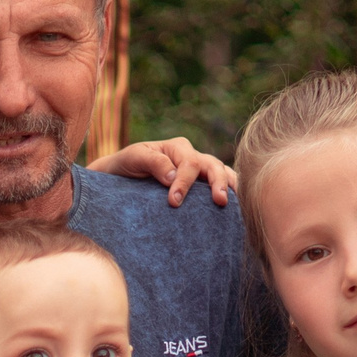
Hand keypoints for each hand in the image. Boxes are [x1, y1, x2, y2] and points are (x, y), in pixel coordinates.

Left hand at [87, 137, 234, 206]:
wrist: (121, 176)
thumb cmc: (127, 165)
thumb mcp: (134, 158)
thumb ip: (153, 163)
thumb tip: (173, 177)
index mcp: (178, 148)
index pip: (190, 164)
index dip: (185, 183)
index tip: (174, 202)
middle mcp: (192, 157)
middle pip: (213, 166)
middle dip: (218, 183)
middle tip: (220, 202)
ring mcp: (200, 172)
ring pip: (223, 173)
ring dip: (229, 187)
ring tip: (232, 204)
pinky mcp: (201, 187)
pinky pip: (221, 186)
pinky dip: (230, 193)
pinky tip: (234, 209)